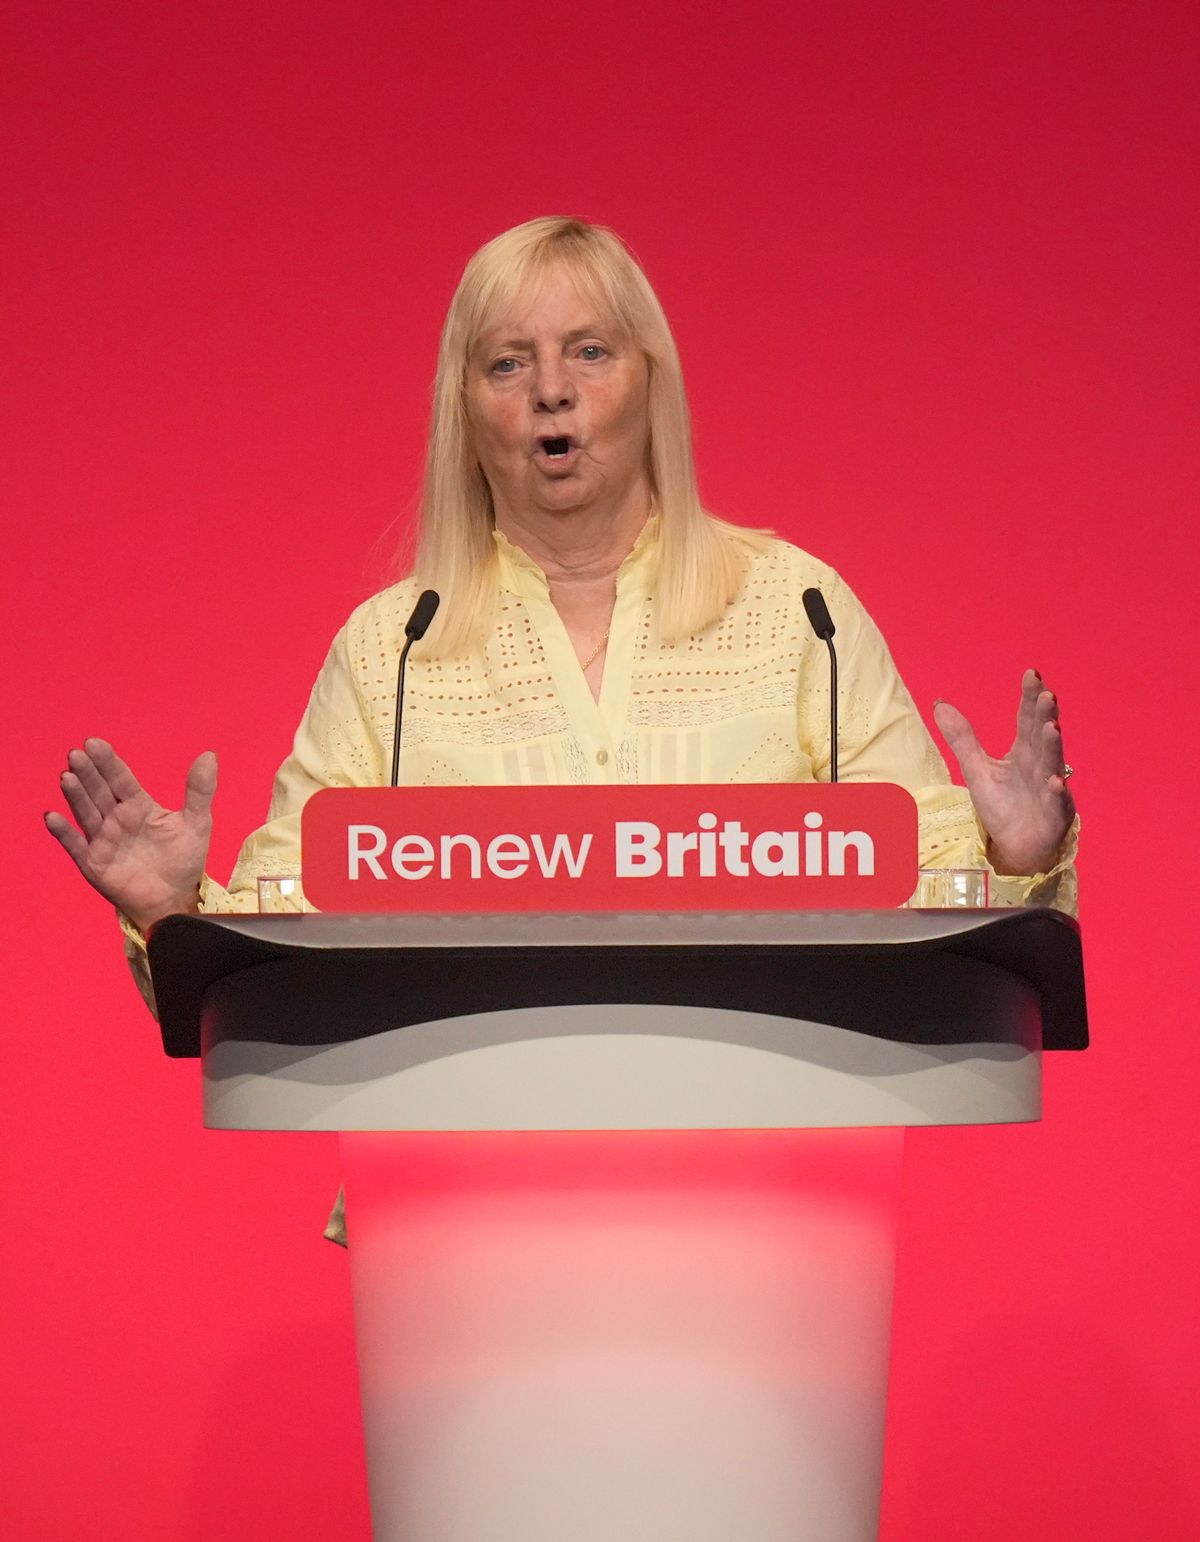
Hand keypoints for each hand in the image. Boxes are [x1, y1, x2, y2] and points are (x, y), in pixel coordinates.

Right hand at [44, 738, 216, 931]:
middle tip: (77, 754)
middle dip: (89, 774)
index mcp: (138, 806)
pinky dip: (64, 832)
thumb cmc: (184, 859)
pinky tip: (52, 816)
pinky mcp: (94, 863)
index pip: (120, 779)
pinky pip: (76, 845)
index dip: (108, 762)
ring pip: (86, 813)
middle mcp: (116, 819)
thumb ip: (200, 790)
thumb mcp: (197, 822)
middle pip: (99, 792)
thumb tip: (209, 755)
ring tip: (67, 777)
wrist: (175, 898)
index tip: (94, 743)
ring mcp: (103, 840)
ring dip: (76, 796)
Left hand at [933, 669, 1074, 876]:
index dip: (1029, 697)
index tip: (1031, 673)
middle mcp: (1040, 765)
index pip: (1027, 719)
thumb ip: (961, 738)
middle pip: (1042, 736)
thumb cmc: (1002, 806)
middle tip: (1046, 694)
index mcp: (1024, 751)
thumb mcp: (976, 768)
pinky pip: (1057, 802)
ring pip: (1052, 764)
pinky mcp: (1055, 815)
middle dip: (1045, 715)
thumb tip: (939, 703)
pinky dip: (1057, 793)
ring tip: (1051, 727)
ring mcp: (1050, 789)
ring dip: (1052, 746)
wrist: (1014, 846)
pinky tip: (1055, 782)